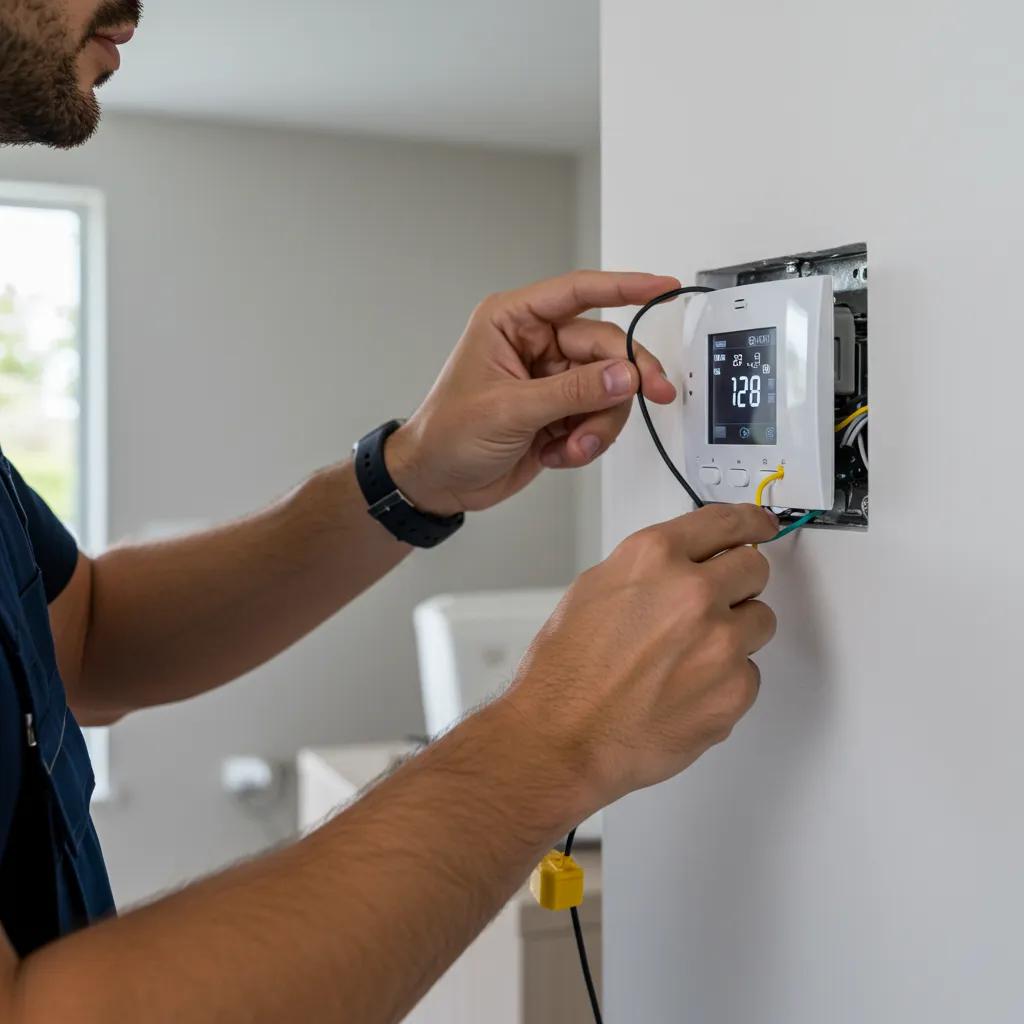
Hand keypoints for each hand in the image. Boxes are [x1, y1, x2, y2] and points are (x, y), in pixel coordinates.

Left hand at [384, 270, 680, 514]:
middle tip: (653, 394)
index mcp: (513, 322)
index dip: (625, 286)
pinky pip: (598, 417)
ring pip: (609, 387)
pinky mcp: (560, 411)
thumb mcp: (510, 410)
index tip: (663, 287)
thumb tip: (624, 375)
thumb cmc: (447, 434)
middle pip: (605, 346)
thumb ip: (572, 391)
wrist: (437, 482)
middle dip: (625, 378)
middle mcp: (535, 344)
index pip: (578, 292)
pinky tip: (558, 452)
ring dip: (599, 422)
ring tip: (573, 446)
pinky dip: (587, 440)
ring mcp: (550, 379)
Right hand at [499, 504, 778, 819]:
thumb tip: (682, 566)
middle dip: (738, 584)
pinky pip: (750, 674)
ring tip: (688, 657)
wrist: (563, 737)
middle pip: (755, 569)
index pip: (726, 522)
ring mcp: (720, 643)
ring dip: (735, 633)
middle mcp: (692, 592)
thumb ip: (649, 570)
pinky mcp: (735, 691)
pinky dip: (726, 681)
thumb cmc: (567, 673)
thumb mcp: (595, 590)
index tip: (761, 525)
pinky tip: (685, 689)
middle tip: (714, 605)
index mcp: (654, 557)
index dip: (751, 523)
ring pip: (761, 621)